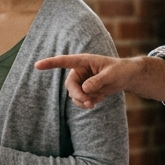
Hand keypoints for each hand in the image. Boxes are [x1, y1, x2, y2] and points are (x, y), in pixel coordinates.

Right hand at [35, 54, 164, 107]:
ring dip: (84, 101)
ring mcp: (81, 81)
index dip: (50, 63)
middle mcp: (79, 71)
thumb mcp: (111, 74)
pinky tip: (99, 99)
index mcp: (83, 61)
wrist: (127, 77)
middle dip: (78, 96)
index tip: (37, 65)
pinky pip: (80, 100)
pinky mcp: (85, 90)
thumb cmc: (120, 70)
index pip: (64, 61)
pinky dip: (88, 102)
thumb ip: (98, 81)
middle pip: (70, 86)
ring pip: (74, 95)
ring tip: (97, 101)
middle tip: (90, 103)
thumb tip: (85, 89)